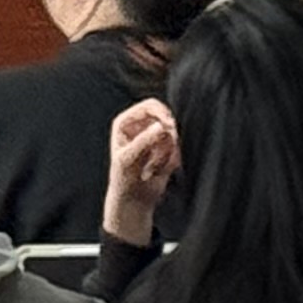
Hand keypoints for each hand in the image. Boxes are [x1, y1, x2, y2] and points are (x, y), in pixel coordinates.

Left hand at [101, 98, 179, 245]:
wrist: (134, 197)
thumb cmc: (125, 176)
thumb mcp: (130, 158)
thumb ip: (145, 140)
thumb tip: (161, 126)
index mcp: (126, 121)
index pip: (150, 106)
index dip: (162, 113)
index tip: (170, 126)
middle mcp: (141, 125)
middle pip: (166, 115)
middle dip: (169, 132)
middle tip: (168, 146)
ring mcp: (155, 136)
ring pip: (173, 133)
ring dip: (167, 151)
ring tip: (153, 165)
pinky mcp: (166, 149)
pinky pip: (177, 148)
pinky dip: (172, 159)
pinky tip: (160, 169)